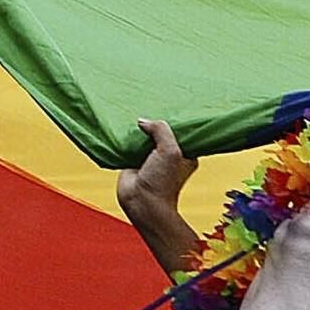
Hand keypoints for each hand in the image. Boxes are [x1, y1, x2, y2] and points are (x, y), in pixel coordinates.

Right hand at [118, 117, 195, 231]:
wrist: (141, 202)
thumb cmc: (162, 182)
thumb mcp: (170, 150)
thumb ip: (161, 130)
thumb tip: (144, 121)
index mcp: (185, 154)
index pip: (181, 131)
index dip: (175, 120)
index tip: (168, 107)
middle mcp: (168, 155)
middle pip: (161, 132)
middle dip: (155, 123)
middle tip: (148, 107)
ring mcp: (151, 157)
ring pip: (145, 137)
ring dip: (139, 130)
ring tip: (133, 114)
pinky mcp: (134, 160)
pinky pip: (130, 144)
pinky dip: (127, 137)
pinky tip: (124, 128)